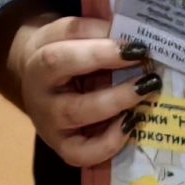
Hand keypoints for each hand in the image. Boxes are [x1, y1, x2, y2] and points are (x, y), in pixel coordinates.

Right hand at [8, 12, 158, 165]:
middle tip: (147, 68)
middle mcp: (39, 93)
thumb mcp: (69, 37)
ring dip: (116, 102)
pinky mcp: (63, 148)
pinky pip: (83, 154)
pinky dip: (109, 142)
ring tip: (146, 90)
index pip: (63, 50)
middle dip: (107, 69)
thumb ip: (96, 31)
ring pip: (77, 114)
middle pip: (63, 75)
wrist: (38, 85)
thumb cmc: (63, 56)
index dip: (101, 49)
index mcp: (39, 60)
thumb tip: (132, 34)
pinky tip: (130, 124)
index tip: (137, 46)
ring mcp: (49, 124)